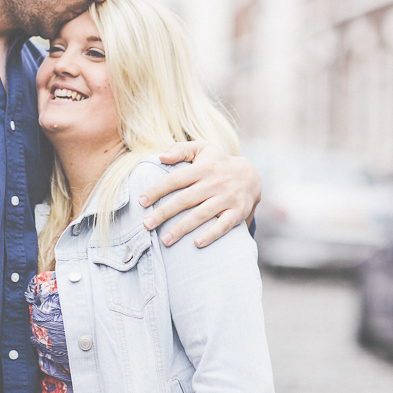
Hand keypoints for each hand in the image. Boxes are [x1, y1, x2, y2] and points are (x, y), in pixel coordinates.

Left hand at [138, 141, 260, 247]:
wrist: (252, 176)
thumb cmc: (217, 163)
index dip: (157, 190)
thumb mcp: (202, 149)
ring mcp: (227, 198)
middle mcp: (214, 182)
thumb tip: (161, 157)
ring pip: (201, 214)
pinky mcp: (238, 212)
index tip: (141, 202)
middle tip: (146, 225)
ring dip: (182, 228)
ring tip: (164, 240)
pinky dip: (211, 234)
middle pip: (185, 199)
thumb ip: (181, 149)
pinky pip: (224, 225)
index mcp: (203, 168)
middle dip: (164, 212)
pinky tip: (196, 244)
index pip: (175, 179)